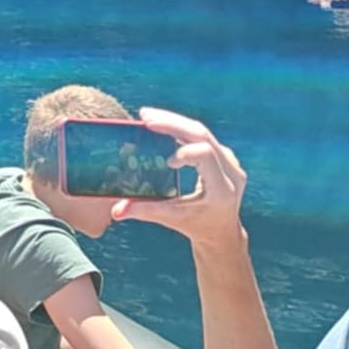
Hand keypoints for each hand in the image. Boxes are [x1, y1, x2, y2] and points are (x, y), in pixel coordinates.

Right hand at [112, 108, 247, 240]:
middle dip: (172, 123)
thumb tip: (116, 210)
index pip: (205, 156)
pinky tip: (161, 124)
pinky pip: (203, 135)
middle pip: (202, 135)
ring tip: (147, 116)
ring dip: (174, 121)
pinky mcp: (225, 155)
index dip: (185, 153)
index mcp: (222, 189)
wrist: (222, 232)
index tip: (167, 162)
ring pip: (202, 131)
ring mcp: (231, 161)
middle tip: (144, 117)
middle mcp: (231, 172)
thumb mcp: (172, 219)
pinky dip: (181, 127)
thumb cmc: (196, 226)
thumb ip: (145, 211)